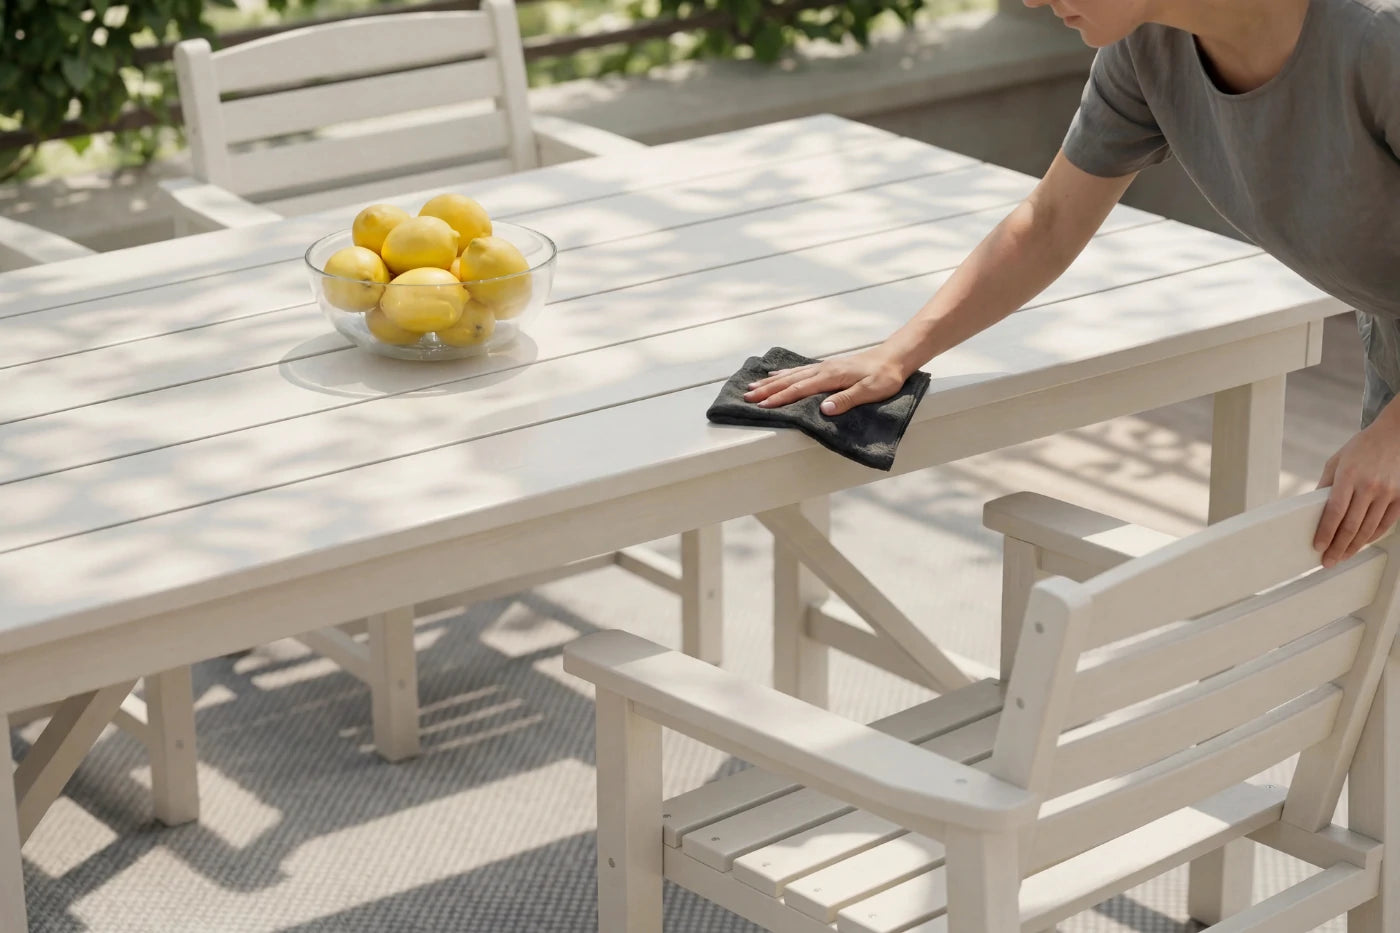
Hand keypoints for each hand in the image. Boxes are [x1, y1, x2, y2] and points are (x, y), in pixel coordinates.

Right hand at [744, 347, 910, 414]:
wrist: (896, 357)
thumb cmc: (886, 376)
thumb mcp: (871, 391)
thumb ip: (847, 400)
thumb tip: (824, 409)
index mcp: (831, 377)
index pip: (800, 389)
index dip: (780, 398)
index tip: (762, 406)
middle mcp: (823, 370)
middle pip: (789, 381)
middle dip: (767, 390)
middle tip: (747, 397)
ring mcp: (824, 367)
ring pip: (792, 375)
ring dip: (771, 382)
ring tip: (753, 387)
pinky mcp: (828, 367)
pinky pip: (800, 370)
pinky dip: (784, 374)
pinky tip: (776, 375)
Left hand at [1314, 418, 1399, 566]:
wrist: (1396, 435)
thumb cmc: (1363, 447)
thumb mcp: (1336, 461)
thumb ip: (1325, 485)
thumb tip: (1313, 508)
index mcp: (1348, 476)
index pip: (1334, 512)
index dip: (1325, 533)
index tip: (1318, 546)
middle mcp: (1369, 486)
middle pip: (1351, 526)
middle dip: (1338, 547)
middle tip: (1328, 561)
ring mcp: (1387, 493)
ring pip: (1368, 529)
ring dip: (1354, 547)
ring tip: (1342, 556)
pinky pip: (1385, 524)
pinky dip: (1372, 537)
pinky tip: (1362, 543)